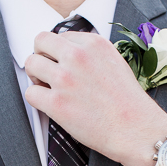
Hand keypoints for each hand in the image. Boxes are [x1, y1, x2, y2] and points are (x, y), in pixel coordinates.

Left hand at [24, 31, 166, 165]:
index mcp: (93, 44)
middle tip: (47, 71)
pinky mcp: (57, 103)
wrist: (136, 129)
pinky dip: (37, 99)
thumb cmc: (127, 101)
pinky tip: (50, 104)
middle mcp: (77, 56)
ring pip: (30, 64)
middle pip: (40, 42)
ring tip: (48, 88)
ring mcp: (65, 79)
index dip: (57, 51)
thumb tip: (67, 51)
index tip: (62, 64)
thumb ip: (90, 53)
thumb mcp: (115, 62)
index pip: (59, 36)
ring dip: (36, 76)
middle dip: (41, 56)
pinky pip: (30, 93)